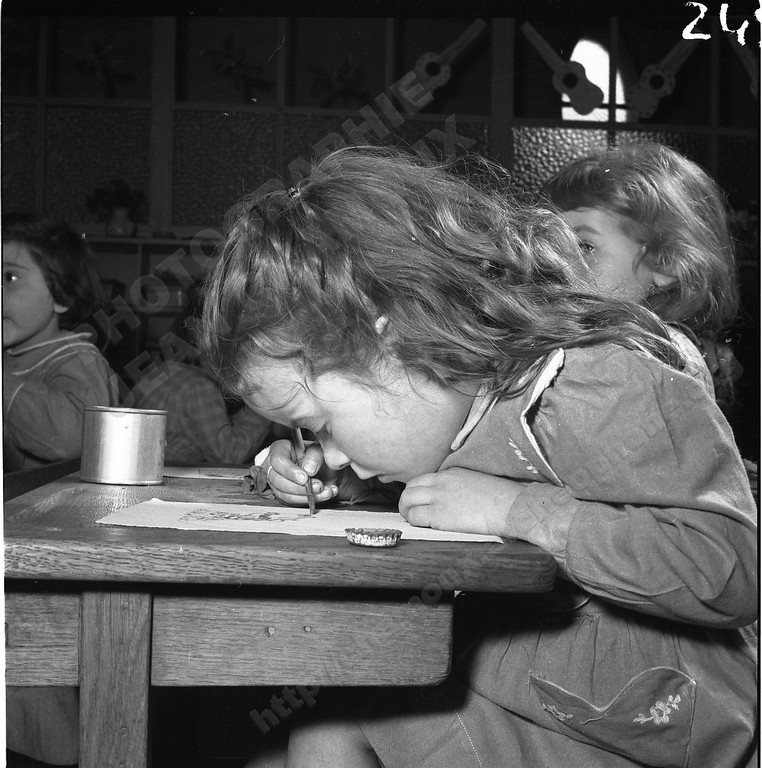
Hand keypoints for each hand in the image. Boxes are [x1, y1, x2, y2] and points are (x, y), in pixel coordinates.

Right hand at [263, 439, 338, 506]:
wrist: (318, 465)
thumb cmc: (313, 454)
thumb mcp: (316, 449)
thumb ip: (314, 456)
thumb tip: (309, 470)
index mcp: (278, 450)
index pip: (278, 461)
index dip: (291, 472)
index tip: (305, 478)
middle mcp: (274, 468)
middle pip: (279, 481)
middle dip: (300, 488)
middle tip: (319, 486)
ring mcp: (277, 484)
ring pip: (285, 495)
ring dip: (307, 497)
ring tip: (326, 492)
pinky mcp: (285, 496)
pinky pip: (294, 503)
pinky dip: (311, 501)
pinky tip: (326, 495)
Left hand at [399, 468, 526, 536]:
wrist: (510, 506)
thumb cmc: (502, 498)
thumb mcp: (477, 482)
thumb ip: (460, 486)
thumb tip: (456, 498)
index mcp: (451, 472)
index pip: (423, 479)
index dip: (419, 492)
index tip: (421, 501)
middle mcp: (441, 482)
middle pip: (410, 487)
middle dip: (407, 500)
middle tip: (412, 512)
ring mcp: (438, 497)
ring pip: (407, 501)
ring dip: (407, 512)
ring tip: (413, 521)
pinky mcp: (439, 514)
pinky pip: (415, 517)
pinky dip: (414, 523)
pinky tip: (423, 528)